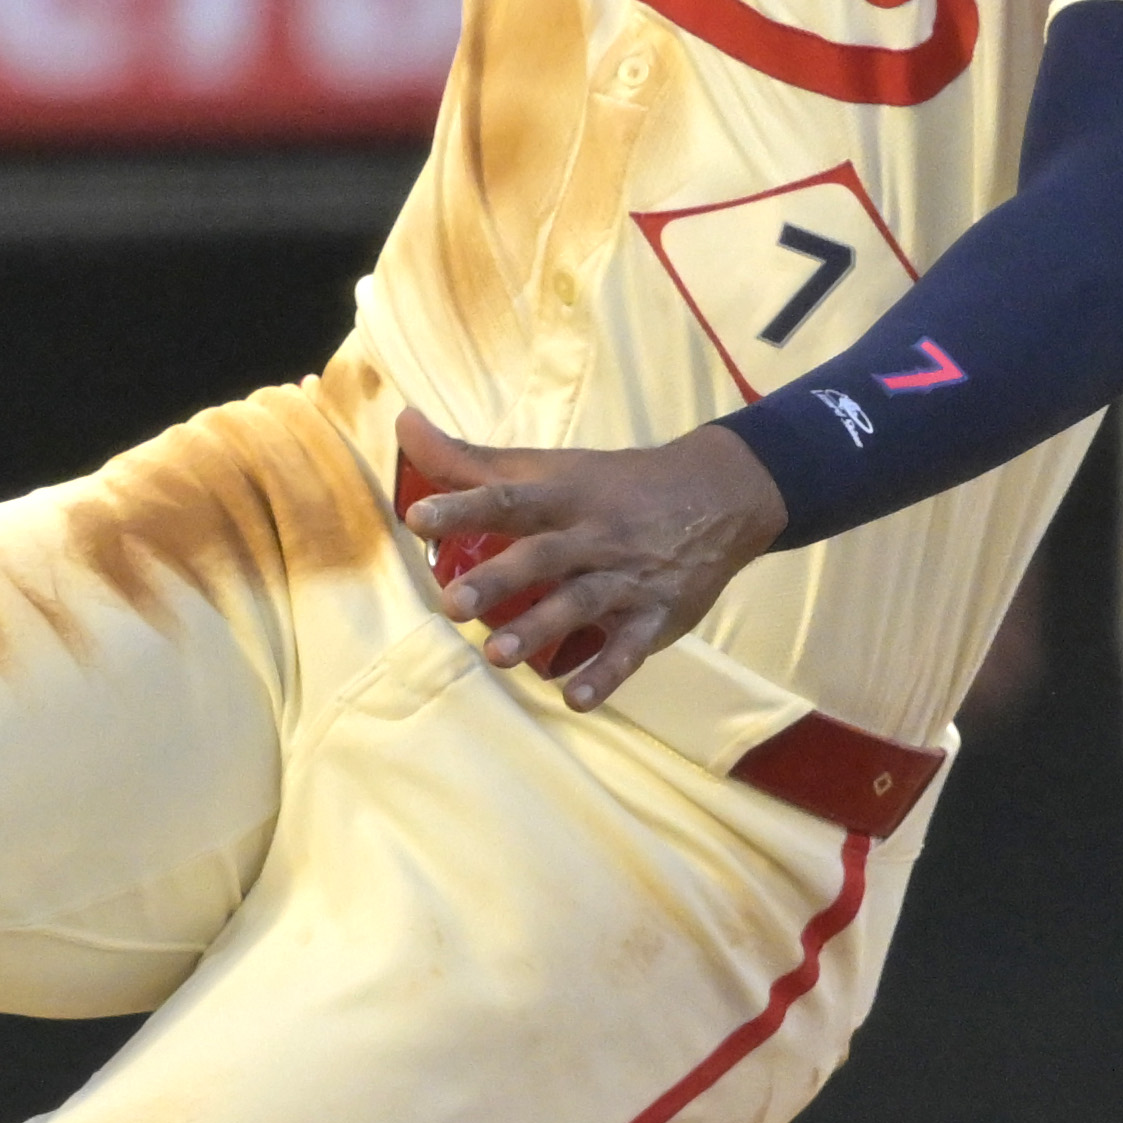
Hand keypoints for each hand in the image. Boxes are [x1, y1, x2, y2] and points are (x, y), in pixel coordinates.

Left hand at [394, 406, 788, 710]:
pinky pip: (630, 649)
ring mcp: (627, 577)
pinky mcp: (656, 616)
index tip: (418, 517)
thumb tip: (404, 424)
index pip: (508, 496)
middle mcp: (593, 534)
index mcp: (563, 495)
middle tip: (454, 605)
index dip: (463, 506)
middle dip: (499, 580)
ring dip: (540, 628)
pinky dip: (605, 674)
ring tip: (497, 655)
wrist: (718, 495)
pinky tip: (575, 698)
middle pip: (543, 556)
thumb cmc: (612, 484)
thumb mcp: (548, 466)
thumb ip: (470, 459)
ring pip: (582, 603)